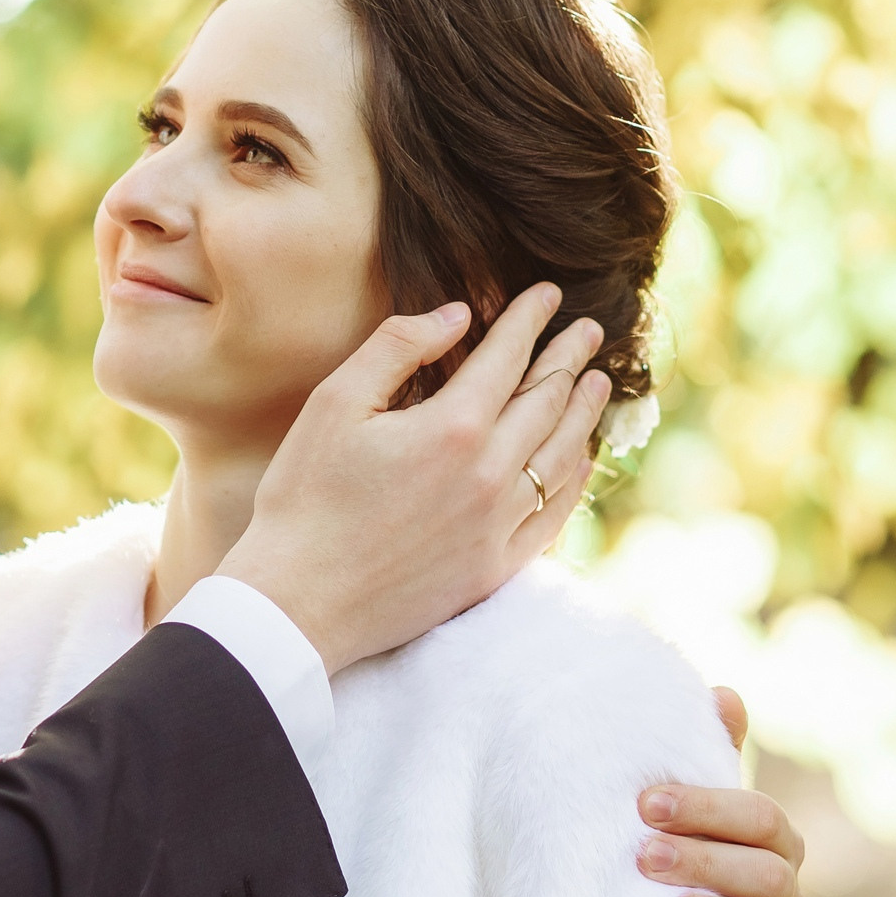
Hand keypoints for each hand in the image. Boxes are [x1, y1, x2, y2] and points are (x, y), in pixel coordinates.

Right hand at [219, 286, 613, 673]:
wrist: (297, 602)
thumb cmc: (303, 498)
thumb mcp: (334, 404)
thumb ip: (397, 348)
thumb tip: (457, 315)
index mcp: (451, 427)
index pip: (508, 356)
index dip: (530, 319)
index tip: (549, 293)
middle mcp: (489, 474)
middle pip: (546, 401)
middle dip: (569, 358)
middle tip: (588, 330)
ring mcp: (498, 525)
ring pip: (562, 456)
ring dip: (583, 413)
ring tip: (598, 383)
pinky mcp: (495, 568)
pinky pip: (553, 515)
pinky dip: (574, 479)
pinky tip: (581, 460)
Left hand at [637, 687, 806, 896]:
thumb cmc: (684, 844)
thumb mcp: (690, 803)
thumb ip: (707, 753)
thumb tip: (723, 694)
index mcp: (771, 834)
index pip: (756, 815)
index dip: (705, 807)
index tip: (645, 804)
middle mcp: (786, 881)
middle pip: (764, 869)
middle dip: (703, 860)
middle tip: (643, 856)